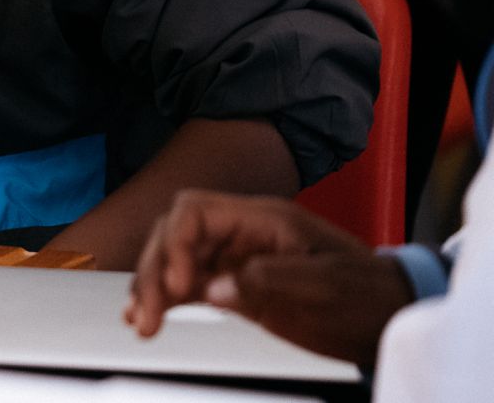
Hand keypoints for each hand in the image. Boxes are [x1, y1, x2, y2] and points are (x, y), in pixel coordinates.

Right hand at [126, 190, 412, 366]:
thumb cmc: (369, 295)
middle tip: (149, 312)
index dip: (176, 243)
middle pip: (174, 234)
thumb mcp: (326, 285)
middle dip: (154, 270)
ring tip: (141, 322)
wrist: (392, 316)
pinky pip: (186, 286)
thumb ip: (269, 280)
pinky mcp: (234, 287)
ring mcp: (235, 260)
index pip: (195, 211)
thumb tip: (214, 288)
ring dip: (151, 287)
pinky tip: (145, 315)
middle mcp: (241, 234)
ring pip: (173, 260)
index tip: (180, 285)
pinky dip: (162, 299)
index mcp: (263, 219)